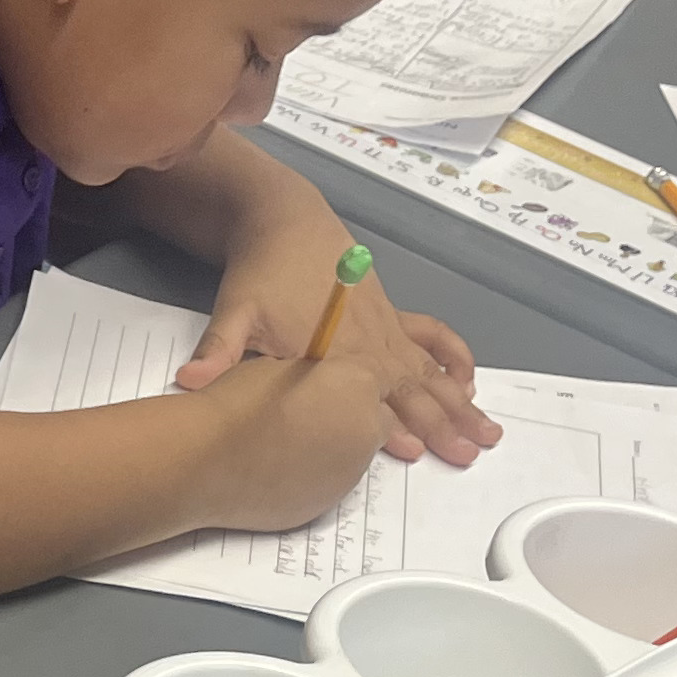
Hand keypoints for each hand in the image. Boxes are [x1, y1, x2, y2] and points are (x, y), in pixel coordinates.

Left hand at [185, 240, 498, 463]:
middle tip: (472, 454)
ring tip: (487, 431)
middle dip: (443, 422)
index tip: (417, 453)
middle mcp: (370, 342)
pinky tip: (468, 377)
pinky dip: (450, 357)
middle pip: (413, 388)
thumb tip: (189, 384)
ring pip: (429, 371)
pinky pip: (429, 336)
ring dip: (459, 400)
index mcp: (337, 351)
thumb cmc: (258, 273)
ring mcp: (383, 327)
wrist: (282, 222)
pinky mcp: (387, 313)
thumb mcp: (234, 311)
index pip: (371, 397)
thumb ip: (218, 350)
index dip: (394, 426)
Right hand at [192, 353, 394, 531]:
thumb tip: (315, 392)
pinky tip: (281, 471)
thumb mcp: (281, 368)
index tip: (322, 389)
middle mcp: (365, 430)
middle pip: (373, 422)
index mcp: (358, 385)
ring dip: (333, 450)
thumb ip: (314, 379)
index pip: (370, 382)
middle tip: (305, 417)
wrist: (206, 460)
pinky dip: (314, 477)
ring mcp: (349, 472)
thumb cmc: (237, 405)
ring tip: (289, 446)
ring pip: (352, 456)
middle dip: (348, 418)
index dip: (343, 384)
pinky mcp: (327, 504)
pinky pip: (329, 484)